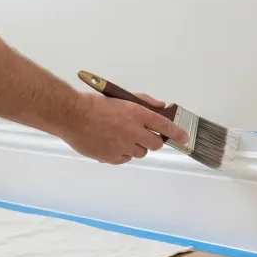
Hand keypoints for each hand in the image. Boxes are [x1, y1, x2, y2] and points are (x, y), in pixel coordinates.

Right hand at [63, 92, 189, 164]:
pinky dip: (122, 154)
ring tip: (121, 137)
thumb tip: (160, 106)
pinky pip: (125, 159)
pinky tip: (111, 144)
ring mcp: (123, 146)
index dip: (178, 133)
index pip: (165, 126)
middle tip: (142, 135)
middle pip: (155, 144)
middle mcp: (133, 131)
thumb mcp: (121, 97)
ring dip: (136, 147)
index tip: (185, 138)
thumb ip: (144, 101)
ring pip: (140, 153)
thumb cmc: (94, 104)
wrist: (71, 116)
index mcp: (137, 113)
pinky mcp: (112, 157)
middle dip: (152, 140)